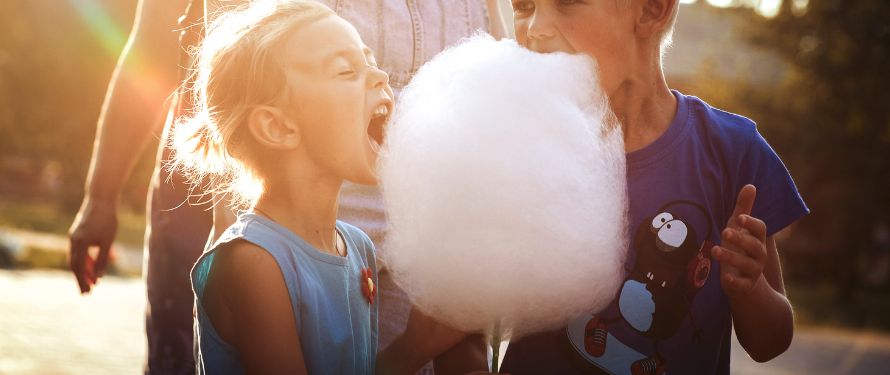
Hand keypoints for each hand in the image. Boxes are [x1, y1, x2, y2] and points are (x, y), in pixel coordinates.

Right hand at [68, 197, 117, 293]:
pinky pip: (83, 250)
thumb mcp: (108, 241)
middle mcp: (74, 240)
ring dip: (86, 269)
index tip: (87, 292)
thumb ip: (102, 258)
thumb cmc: (107, 219)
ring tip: (94, 281)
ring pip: (79, 257)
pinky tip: (98, 264)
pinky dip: (89, 258)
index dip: (82, 280)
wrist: (101, 199)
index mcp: (79, 243)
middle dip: (82, 278)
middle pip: (75, 264)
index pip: (78, 267)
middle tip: (88, 292)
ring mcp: (76, 236)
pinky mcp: (80, 233)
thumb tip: (99, 276)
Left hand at [712, 184, 767, 298]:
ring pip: (747, 264)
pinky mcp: (744, 286)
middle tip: (724, 232)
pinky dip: (735, 282)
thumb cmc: (739, 247)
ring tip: (714, 250)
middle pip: (754, 246)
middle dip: (740, 239)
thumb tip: (750, 185)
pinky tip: (726, 278)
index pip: (760, 229)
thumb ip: (744, 208)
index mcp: (757, 239)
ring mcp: (753, 271)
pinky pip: (742, 284)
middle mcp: (759, 255)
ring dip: (731, 257)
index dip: (751, 223)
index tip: (740, 218)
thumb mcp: (738, 228)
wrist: (744, 281)